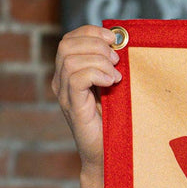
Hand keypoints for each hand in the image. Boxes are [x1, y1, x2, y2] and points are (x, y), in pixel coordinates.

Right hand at [51, 25, 120, 187]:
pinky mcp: (72, 105)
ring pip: (70, 58)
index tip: (115, 39)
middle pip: (67, 44)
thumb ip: (113, 68)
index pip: (70, 39)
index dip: (91, 32)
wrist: (110, 155)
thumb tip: (124, 44)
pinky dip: (97, 74)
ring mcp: (64, 93)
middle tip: (117, 60)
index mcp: (70, 72)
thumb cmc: (117, 123)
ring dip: (99, 60)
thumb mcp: (116, 89)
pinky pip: (76, 77)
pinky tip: (113, 83)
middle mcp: (61, 80)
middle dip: (95, 45)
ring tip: (117, 75)